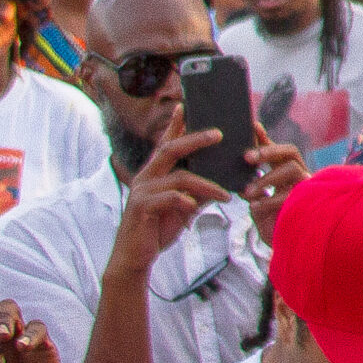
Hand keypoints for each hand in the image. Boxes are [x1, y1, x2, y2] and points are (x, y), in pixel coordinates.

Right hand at [110, 114, 231, 276]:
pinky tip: (195, 207)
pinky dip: (186, 201)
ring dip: (207, 185)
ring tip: (226, 195)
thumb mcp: (183, 207)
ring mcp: (142, 191)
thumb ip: (199, 192)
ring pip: (180, 178)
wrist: (135, 256)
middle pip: (171, 149)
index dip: (175, 124)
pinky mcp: (141, 208)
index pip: (166, 143)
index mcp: (155, 173)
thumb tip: (224, 183)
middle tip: (219, 134)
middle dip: (196, 139)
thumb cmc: (159, 227)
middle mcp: (146, 177)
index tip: (185, 105)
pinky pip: (169, 198)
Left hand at [240, 119, 309, 243]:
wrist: (287, 249)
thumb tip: (236, 176)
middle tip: (247, 157)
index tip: (251, 125)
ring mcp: (306, 187)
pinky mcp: (309, 202)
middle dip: (267, 151)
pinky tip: (255, 207)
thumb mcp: (257, 202)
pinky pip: (289, 194)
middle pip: (289, 151)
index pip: (276, 150)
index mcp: (286, 173)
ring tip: (248, 191)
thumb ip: (251, 187)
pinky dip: (269, 200)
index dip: (265, 138)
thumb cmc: (272, 222)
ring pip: (290, 168)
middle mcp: (299, 176)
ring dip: (267, 178)